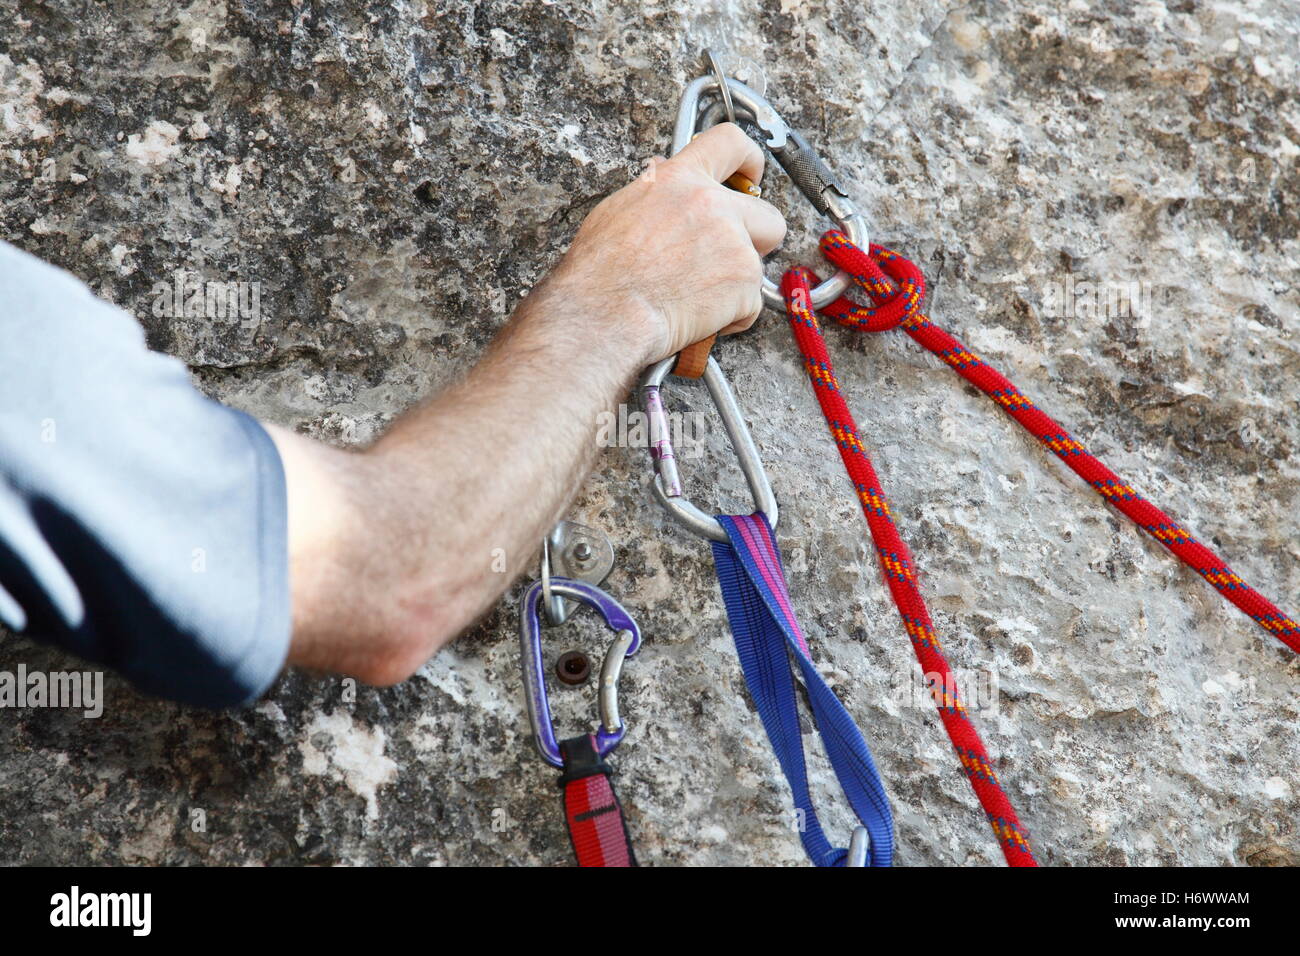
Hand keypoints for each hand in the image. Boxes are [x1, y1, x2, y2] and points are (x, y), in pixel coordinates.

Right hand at [553, 123, 786, 364]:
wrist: (607, 312)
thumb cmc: (601, 270)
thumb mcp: (619, 210)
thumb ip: (654, 190)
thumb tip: (665, 171)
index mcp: (682, 180)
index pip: (730, 144)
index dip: (749, 162)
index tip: (751, 180)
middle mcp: (714, 206)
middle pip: (768, 215)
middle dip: (758, 240)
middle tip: (731, 258)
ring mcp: (735, 244)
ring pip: (757, 267)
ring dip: (735, 284)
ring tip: (697, 298)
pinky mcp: (745, 284)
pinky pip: (750, 305)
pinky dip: (731, 318)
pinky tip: (698, 318)